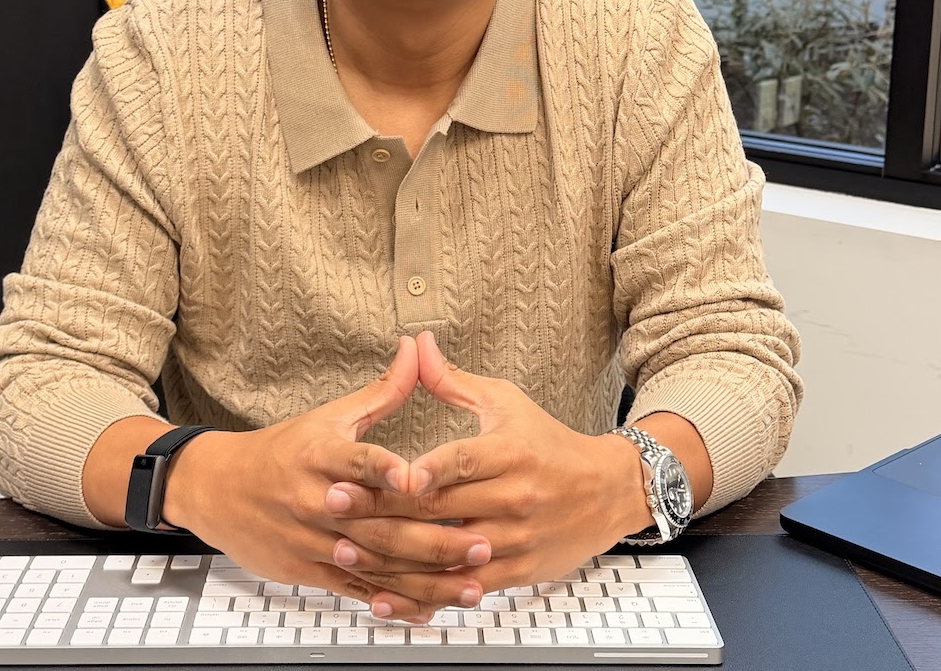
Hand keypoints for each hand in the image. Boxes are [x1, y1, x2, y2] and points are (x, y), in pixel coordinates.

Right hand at [164, 336, 488, 620]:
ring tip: (471, 582)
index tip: (413, 478)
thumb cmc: (282, 451)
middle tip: (481, 542)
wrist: (217, 490)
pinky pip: (358, 591)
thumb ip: (382, 391)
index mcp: (319, 455)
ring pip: (374, 565)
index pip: (354, 461)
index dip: (382, 469)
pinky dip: (395, 601)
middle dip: (431, 537)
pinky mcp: (309, 571)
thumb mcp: (329, 415)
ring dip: (425, 578)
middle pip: (377, 524)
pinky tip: (431, 607)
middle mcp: (315, 500)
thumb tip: (418, 348)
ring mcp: (312, 540)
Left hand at [324, 331, 649, 605]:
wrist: (606, 491)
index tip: (391, 473)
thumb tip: (417, 345)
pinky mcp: (517, 571)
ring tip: (346, 552)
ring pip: (446, 555)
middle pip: (441, 509)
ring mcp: (515, 539)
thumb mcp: (505, 403)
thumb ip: (453, 382)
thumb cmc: (548, 443)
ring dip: (392, 558)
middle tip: (334, 503)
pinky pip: (464, 587)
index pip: (463, 460)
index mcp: (510, 452)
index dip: (426, 469)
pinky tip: (387, 596)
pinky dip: (425, 593)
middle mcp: (514, 497)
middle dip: (382, 509)